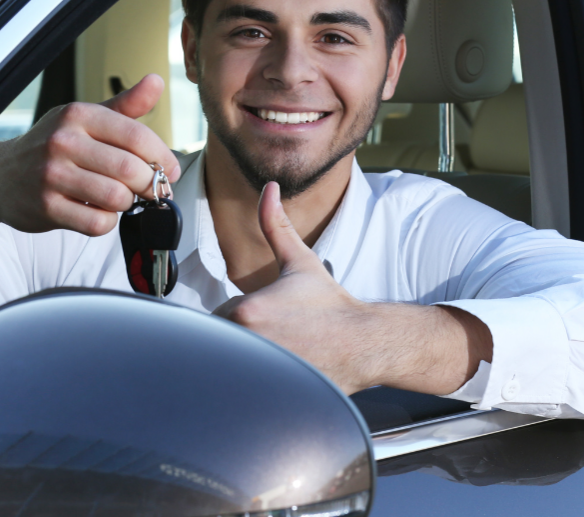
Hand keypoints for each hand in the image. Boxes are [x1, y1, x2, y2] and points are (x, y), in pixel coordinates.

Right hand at [0, 74, 179, 245]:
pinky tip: (100, 212)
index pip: (136, 136)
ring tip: (121, 198)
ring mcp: (52, 175)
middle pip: (130, 169)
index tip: (169, 170)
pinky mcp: (46, 208)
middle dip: (150, 184)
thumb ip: (125, 105)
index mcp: (78, 115)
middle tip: (152, 189)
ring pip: (116, 198)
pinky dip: (107, 222)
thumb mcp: (85, 119)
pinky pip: (96, 223)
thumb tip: (157, 81)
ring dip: (128, 203)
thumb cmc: (53, 146)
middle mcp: (63, 142)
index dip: (162, 157)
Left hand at [213, 182, 493, 395]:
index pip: (219, 317)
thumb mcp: (300, 261)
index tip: (267, 320)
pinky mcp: (271, 394)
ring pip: (233, 364)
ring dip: (247, 362)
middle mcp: (248, 344)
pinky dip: (255, 386)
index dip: (240, 318)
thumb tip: (269, 189)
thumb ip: (275, 225)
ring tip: (281, 353)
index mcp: (247, 311)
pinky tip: (282, 375)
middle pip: (222, 343)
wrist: (364, 343)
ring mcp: (260, 373)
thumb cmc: (330, 304)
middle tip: (277, 337)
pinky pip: (245, 391)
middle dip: (241, 340)